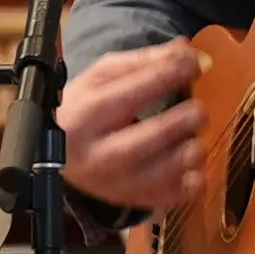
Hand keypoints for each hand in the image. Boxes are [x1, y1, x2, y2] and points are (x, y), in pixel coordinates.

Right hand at [59, 36, 204, 211]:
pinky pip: (178, 195)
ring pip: (169, 169)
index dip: (172, 74)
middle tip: (197, 109)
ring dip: (192, 148)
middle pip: (153, 136)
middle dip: (186, 118)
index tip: (195, 66)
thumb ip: (146, 61)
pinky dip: (194, 179)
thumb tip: (190, 52)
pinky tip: (187, 165)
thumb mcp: (102, 77)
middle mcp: (99, 154)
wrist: (57, 156)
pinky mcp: (134, 201)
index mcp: (87, 115)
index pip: (135, 90)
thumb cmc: (85, 110)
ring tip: (190, 137)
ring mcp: (117, 183)